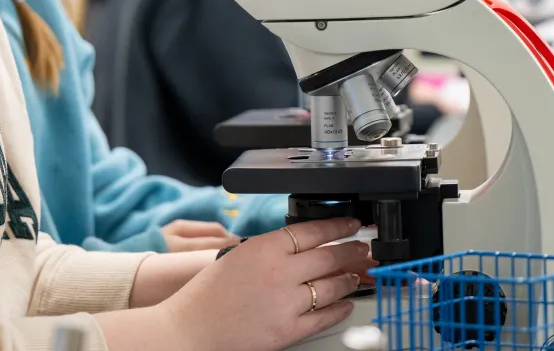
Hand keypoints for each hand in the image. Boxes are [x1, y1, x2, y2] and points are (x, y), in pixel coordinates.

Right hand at [159, 218, 366, 350]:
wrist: (190, 331)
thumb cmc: (205, 296)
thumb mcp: (237, 256)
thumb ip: (269, 250)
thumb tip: (300, 247)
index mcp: (264, 248)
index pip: (312, 230)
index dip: (338, 225)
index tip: (351, 223)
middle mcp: (280, 273)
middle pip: (330, 255)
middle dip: (353, 250)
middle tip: (363, 248)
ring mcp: (287, 303)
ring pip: (333, 285)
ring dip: (350, 278)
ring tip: (357, 275)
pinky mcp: (289, 330)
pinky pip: (325, 316)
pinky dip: (340, 308)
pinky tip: (346, 303)